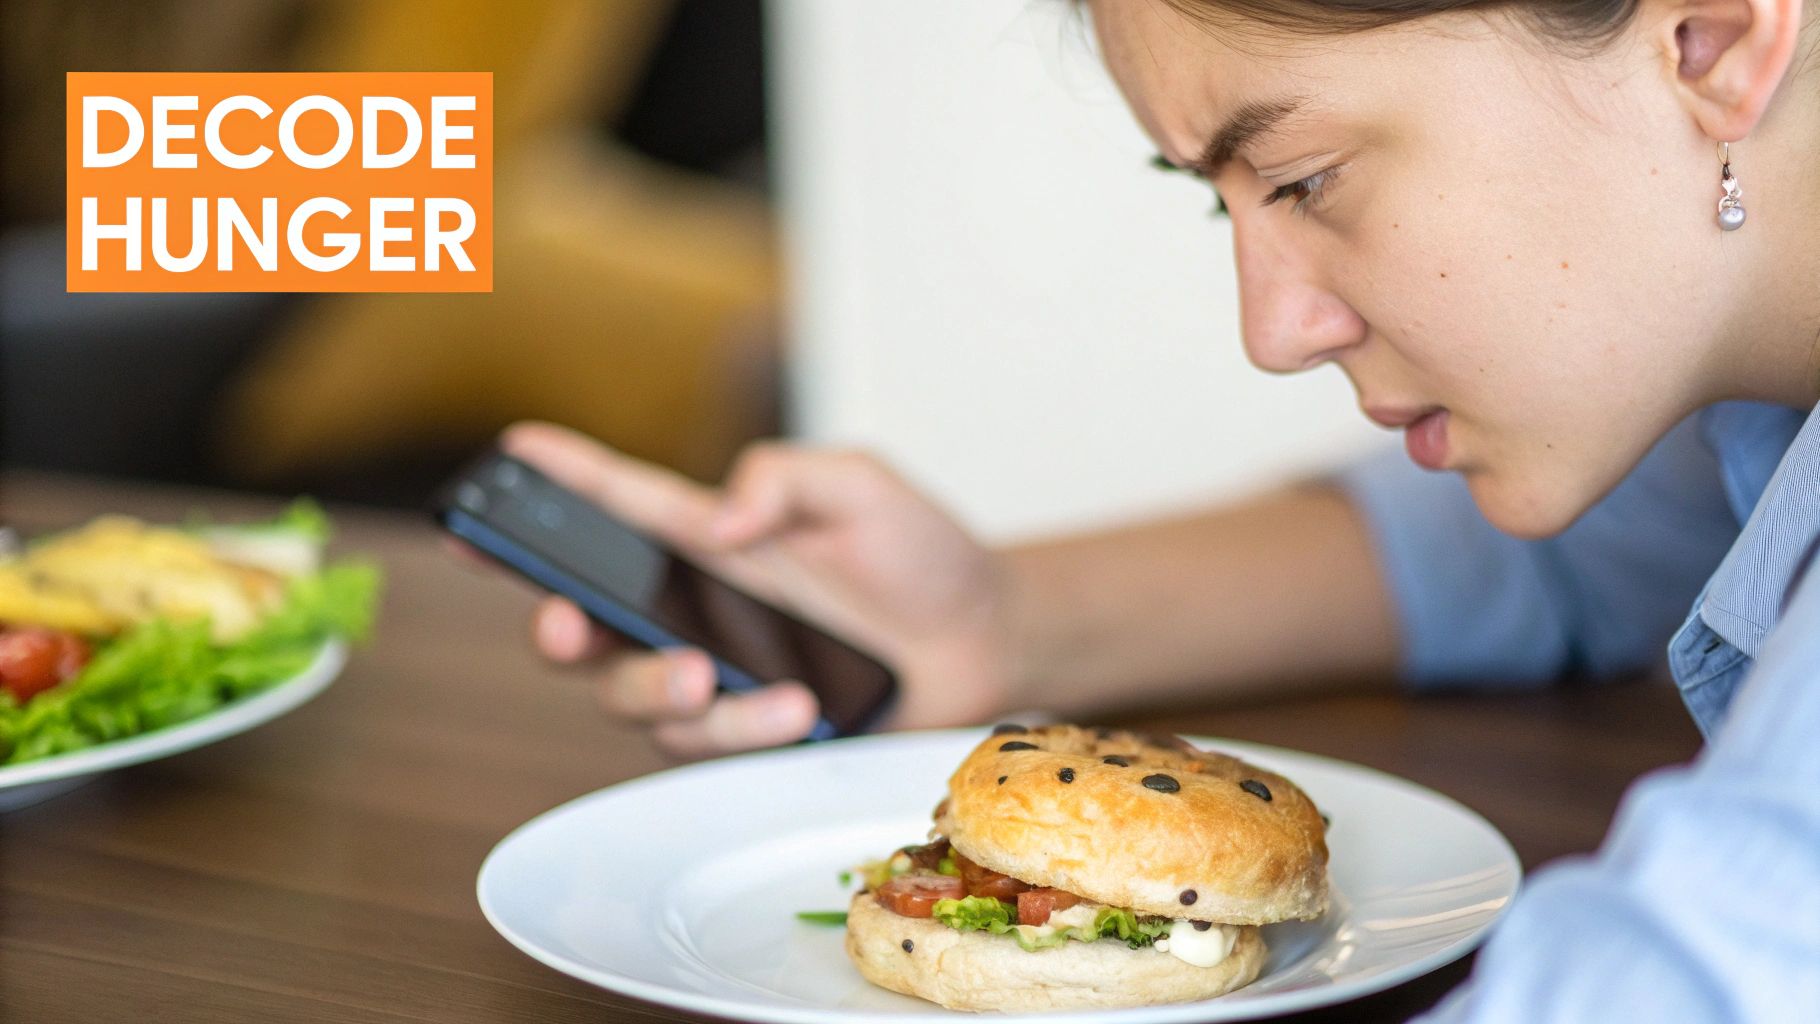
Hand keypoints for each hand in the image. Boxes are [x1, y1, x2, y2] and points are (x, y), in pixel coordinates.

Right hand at [497, 422, 1017, 758]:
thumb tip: (716, 523)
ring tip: (702, 676)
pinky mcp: (753, 729)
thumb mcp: (859, 483)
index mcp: (709, 535)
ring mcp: (719, 672)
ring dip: (652, 687)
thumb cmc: (923, 553)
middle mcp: (696, 606)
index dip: (551, 482)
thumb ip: (783, 477)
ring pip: (628, 694)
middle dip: (552, 624)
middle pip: (584, 622)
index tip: (502, 461)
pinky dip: (738, 725)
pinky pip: (704, 741)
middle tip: (564, 622)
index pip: (613, 504)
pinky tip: (794, 708)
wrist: (989, 638)